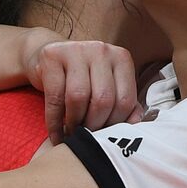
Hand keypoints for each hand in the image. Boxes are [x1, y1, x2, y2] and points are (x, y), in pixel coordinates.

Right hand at [25, 37, 140, 143]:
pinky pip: (55, 97)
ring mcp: (75, 50)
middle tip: (87, 137)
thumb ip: (124, 102)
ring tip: (72, 134)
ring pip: (78, 97)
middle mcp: (101, 50)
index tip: (105, 136)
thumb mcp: (107, 86)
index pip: (125, 100)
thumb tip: (135, 123)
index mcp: (121, 58)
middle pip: (103, 99)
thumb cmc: (84, 78)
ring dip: (74, 123)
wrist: (51, 59)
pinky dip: (55, 122)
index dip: (115, 124)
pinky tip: (56, 134)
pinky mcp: (52, 56)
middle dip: (94, 125)